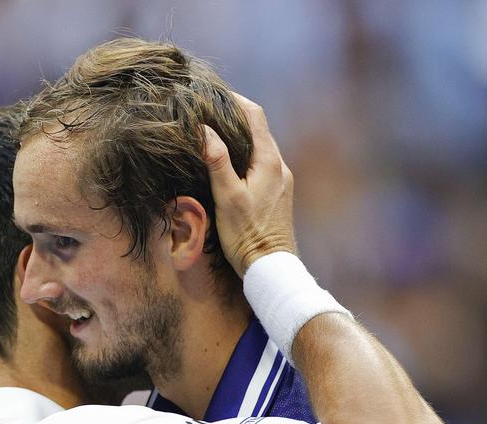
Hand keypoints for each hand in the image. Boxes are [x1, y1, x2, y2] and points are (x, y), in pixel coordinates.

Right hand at [202, 92, 296, 275]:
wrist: (271, 267)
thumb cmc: (247, 235)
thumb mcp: (227, 197)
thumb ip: (217, 161)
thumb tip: (204, 129)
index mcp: (269, 161)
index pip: (254, 115)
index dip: (234, 100)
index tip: (214, 94)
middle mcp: (279, 166)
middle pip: (258, 129)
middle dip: (234, 117)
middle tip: (208, 111)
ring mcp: (281, 180)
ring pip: (260, 147)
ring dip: (240, 137)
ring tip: (215, 134)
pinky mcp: (279, 193)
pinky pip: (262, 164)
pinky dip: (245, 155)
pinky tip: (230, 164)